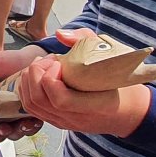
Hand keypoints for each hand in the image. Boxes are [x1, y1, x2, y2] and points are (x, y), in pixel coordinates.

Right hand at [0, 45, 44, 141]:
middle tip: (4, 127)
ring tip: (23, 123)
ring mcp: (13, 116)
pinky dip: (31, 128)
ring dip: (16, 133)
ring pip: (11, 134)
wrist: (30, 59)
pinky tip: (35, 120)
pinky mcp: (27, 116)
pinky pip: (29, 129)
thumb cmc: (9, 61)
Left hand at [16, 46, 153, 136]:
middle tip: (49, 60)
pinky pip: (33, 109)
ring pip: (31, 105)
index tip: (59, 61)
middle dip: (36, 73)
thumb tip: (59, 34)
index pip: (60, 99)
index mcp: (96, 105)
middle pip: (39, 100)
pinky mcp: (57, 122)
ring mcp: (65, 122)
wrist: (128, 112)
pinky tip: (38, 76)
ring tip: (43, 65)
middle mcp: (77, 118)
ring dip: (30, 80)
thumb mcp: (112, 56)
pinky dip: (27, 89)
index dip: (51, 78)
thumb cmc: (122, 83)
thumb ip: (86, 41)